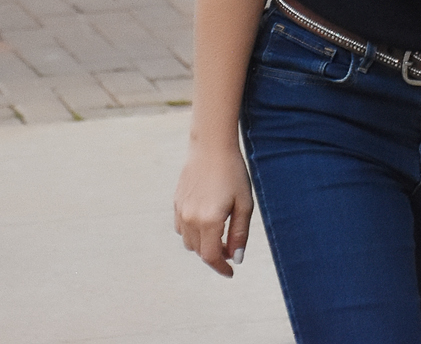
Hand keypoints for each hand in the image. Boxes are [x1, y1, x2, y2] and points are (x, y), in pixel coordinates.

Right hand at [173, 143, 252, 276]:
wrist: (211, 147)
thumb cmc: (233, 174)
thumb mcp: (244, 204)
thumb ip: (239, 233)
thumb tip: (236, 258)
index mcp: (209, 221)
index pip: (211, 256)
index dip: (221, 267)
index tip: (231, 272)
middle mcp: (191, 219)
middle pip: (199, 251)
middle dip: (215, 255)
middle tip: (231, 248)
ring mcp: (181, 211)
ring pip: (189, 241)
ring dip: (203, 244)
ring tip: (220, 233)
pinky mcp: (176, 203)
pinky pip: (182, 228)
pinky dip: (193, 232)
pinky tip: (206, 220)